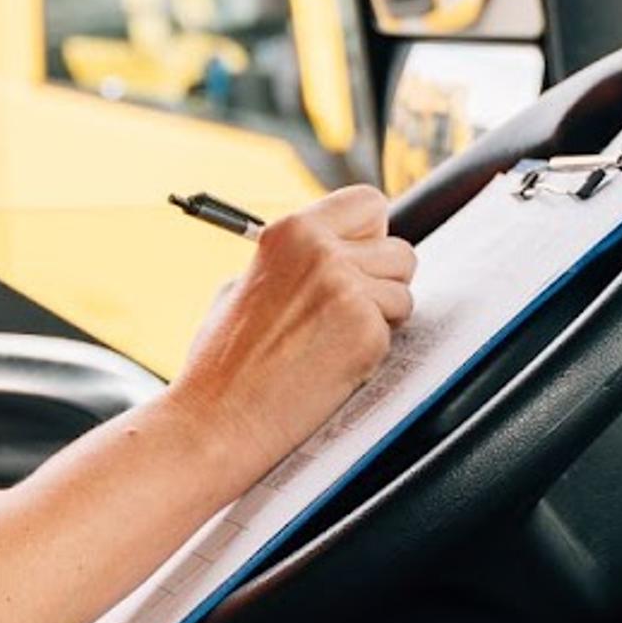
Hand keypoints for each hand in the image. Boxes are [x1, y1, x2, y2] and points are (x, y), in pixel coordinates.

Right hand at [172, 187, 416, 472]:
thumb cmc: (223, 362)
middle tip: (346, 314)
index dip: (370, 235)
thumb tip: (338, 253)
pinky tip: (332, 366)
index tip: (358, 259)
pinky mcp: (365, 331)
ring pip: (404, 294)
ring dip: (382, 320)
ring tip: (334, 343)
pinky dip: (372, 353)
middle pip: (399, 251)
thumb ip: (295, 262)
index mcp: (291, 231)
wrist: (216, 419)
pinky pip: (396, 334)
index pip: (368, 203)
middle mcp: (322, 251)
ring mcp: (346, 290)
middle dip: (383, 283)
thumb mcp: (246, 285)